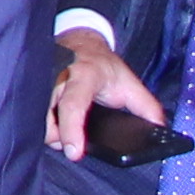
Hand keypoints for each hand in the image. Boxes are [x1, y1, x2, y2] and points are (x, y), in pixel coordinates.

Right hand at [44, 25, 165, 151]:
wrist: (81, 41)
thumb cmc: (103, 64)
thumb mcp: (129, 82)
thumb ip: (146, 106)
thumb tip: (161, 128)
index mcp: (84, 75)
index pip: (73, 105)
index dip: (71, 130)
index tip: (74, 153)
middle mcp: (59, 77)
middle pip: (49, 118)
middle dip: (58, 138)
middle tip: (73, 146)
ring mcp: (43, 82)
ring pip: (37, 118)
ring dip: (51, 133)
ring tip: (67, 136)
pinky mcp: (36, 87)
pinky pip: (33, 113)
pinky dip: (45, 125)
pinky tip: (57, 128)